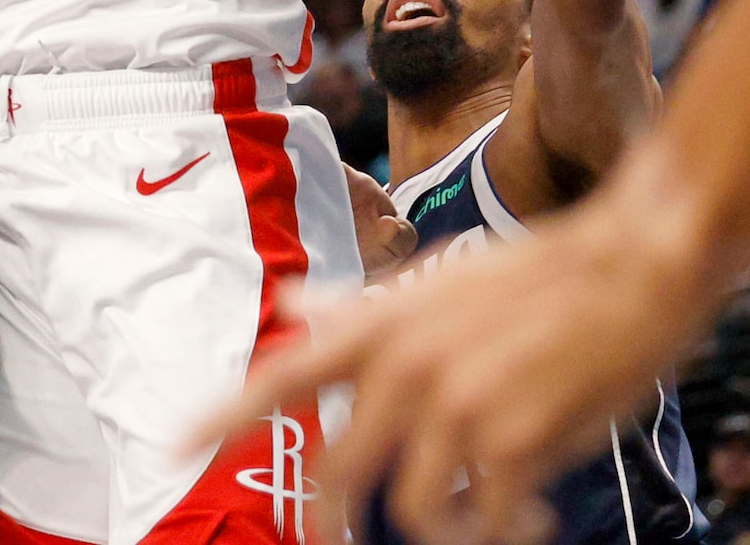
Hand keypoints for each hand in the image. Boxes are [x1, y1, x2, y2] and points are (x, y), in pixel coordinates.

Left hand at [197, 183, 698, 544]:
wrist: (620, 271)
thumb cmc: (528, 281)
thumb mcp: (426, 285)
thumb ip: (353, 307)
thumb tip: (288, 306)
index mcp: (375, 326)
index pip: (279, 375)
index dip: (220, 416)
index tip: (169, 447)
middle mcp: (398, 364)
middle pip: (334, 471)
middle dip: (327, 524)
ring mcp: (450, 403)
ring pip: (407, 511)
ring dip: (446, 532)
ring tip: (487, 517)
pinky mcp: (505, 439)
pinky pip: (481, 519)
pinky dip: (502, 530)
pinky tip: (531, 515)